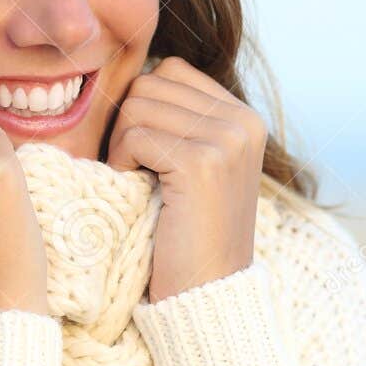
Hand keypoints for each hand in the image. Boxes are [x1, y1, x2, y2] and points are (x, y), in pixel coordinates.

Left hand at [104, 56, 266, 302]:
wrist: (205, 294)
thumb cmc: (186, 232)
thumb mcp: (196, 165)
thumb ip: (179, 119)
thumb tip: (130, 75)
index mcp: (244, 117)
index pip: (171, 71)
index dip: (143, 106)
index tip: (145, 152)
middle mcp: (243, 121)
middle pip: (151, 83)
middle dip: (128, 123)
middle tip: (135, 169)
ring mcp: (227, 139)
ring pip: (138, 104)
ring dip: (122, 143)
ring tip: (137, 180)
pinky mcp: (203, 162)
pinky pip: (135, 134)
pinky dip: (123, 161)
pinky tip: (138, 190)